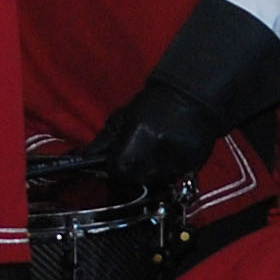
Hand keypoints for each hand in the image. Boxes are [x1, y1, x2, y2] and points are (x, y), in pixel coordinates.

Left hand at [76, 81, 217, 188]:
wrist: (193, 96)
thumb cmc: (157, 103)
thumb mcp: (125, 116)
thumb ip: (105, 140)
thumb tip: (86, 158)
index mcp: (141, 136)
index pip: (118, 169)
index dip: (114, 167)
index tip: (114, 162)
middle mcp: (159, 152)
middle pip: (134, 179)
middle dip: (130, 172)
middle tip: (134, 157)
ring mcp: (178, 162)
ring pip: (154, 182)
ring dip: (148, 174)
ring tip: (153, 154)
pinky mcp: (192, 167)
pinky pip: (172, 179)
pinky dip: (166, 172)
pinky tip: (167, 156)